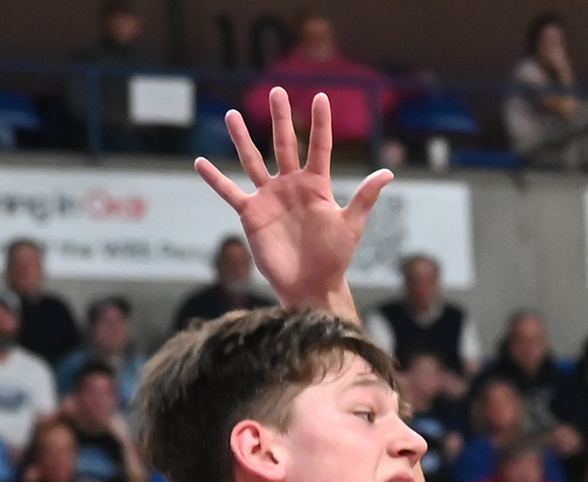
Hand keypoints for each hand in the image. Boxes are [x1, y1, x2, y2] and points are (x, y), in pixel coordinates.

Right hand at [197, 90, 392, 313]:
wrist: (311, 285)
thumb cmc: (334, 257)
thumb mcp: (351, 225)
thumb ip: (365, 197)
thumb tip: (387, 172)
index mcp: (316, 185)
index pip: (319, 146)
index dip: (320, 122)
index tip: (320, 96)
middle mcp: (291, 185)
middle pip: (285, 144)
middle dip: (280, 118)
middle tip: (277, 91)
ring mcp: (270, 198)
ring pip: (253, 161)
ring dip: (242, 138)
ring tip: (232, 114)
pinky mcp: (252, 214)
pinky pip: (230, 192)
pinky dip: (215, 179)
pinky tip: (200, 163)